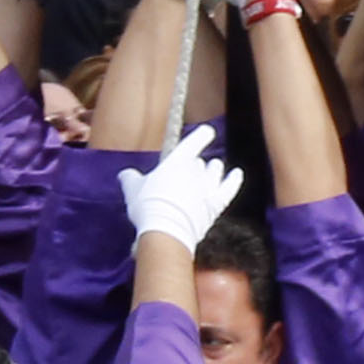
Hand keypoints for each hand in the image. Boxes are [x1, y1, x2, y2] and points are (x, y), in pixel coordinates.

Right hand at [117, 119, 237, 248]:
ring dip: (213, 170)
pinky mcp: (215, 204)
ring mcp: (208, 187)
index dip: (203, 135)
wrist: (166, 231)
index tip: (207, 132)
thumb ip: (130, 178)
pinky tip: (237, 173)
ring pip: (215, 171)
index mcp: (177, 161)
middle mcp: (196, 170)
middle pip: (200, 162)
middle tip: (187, 172)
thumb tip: (126, 174)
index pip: (196, 141)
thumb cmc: (147, 207)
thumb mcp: (132, 189)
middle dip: (195, 165)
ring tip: (212, 169)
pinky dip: (234, 180)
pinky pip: (230, 187)